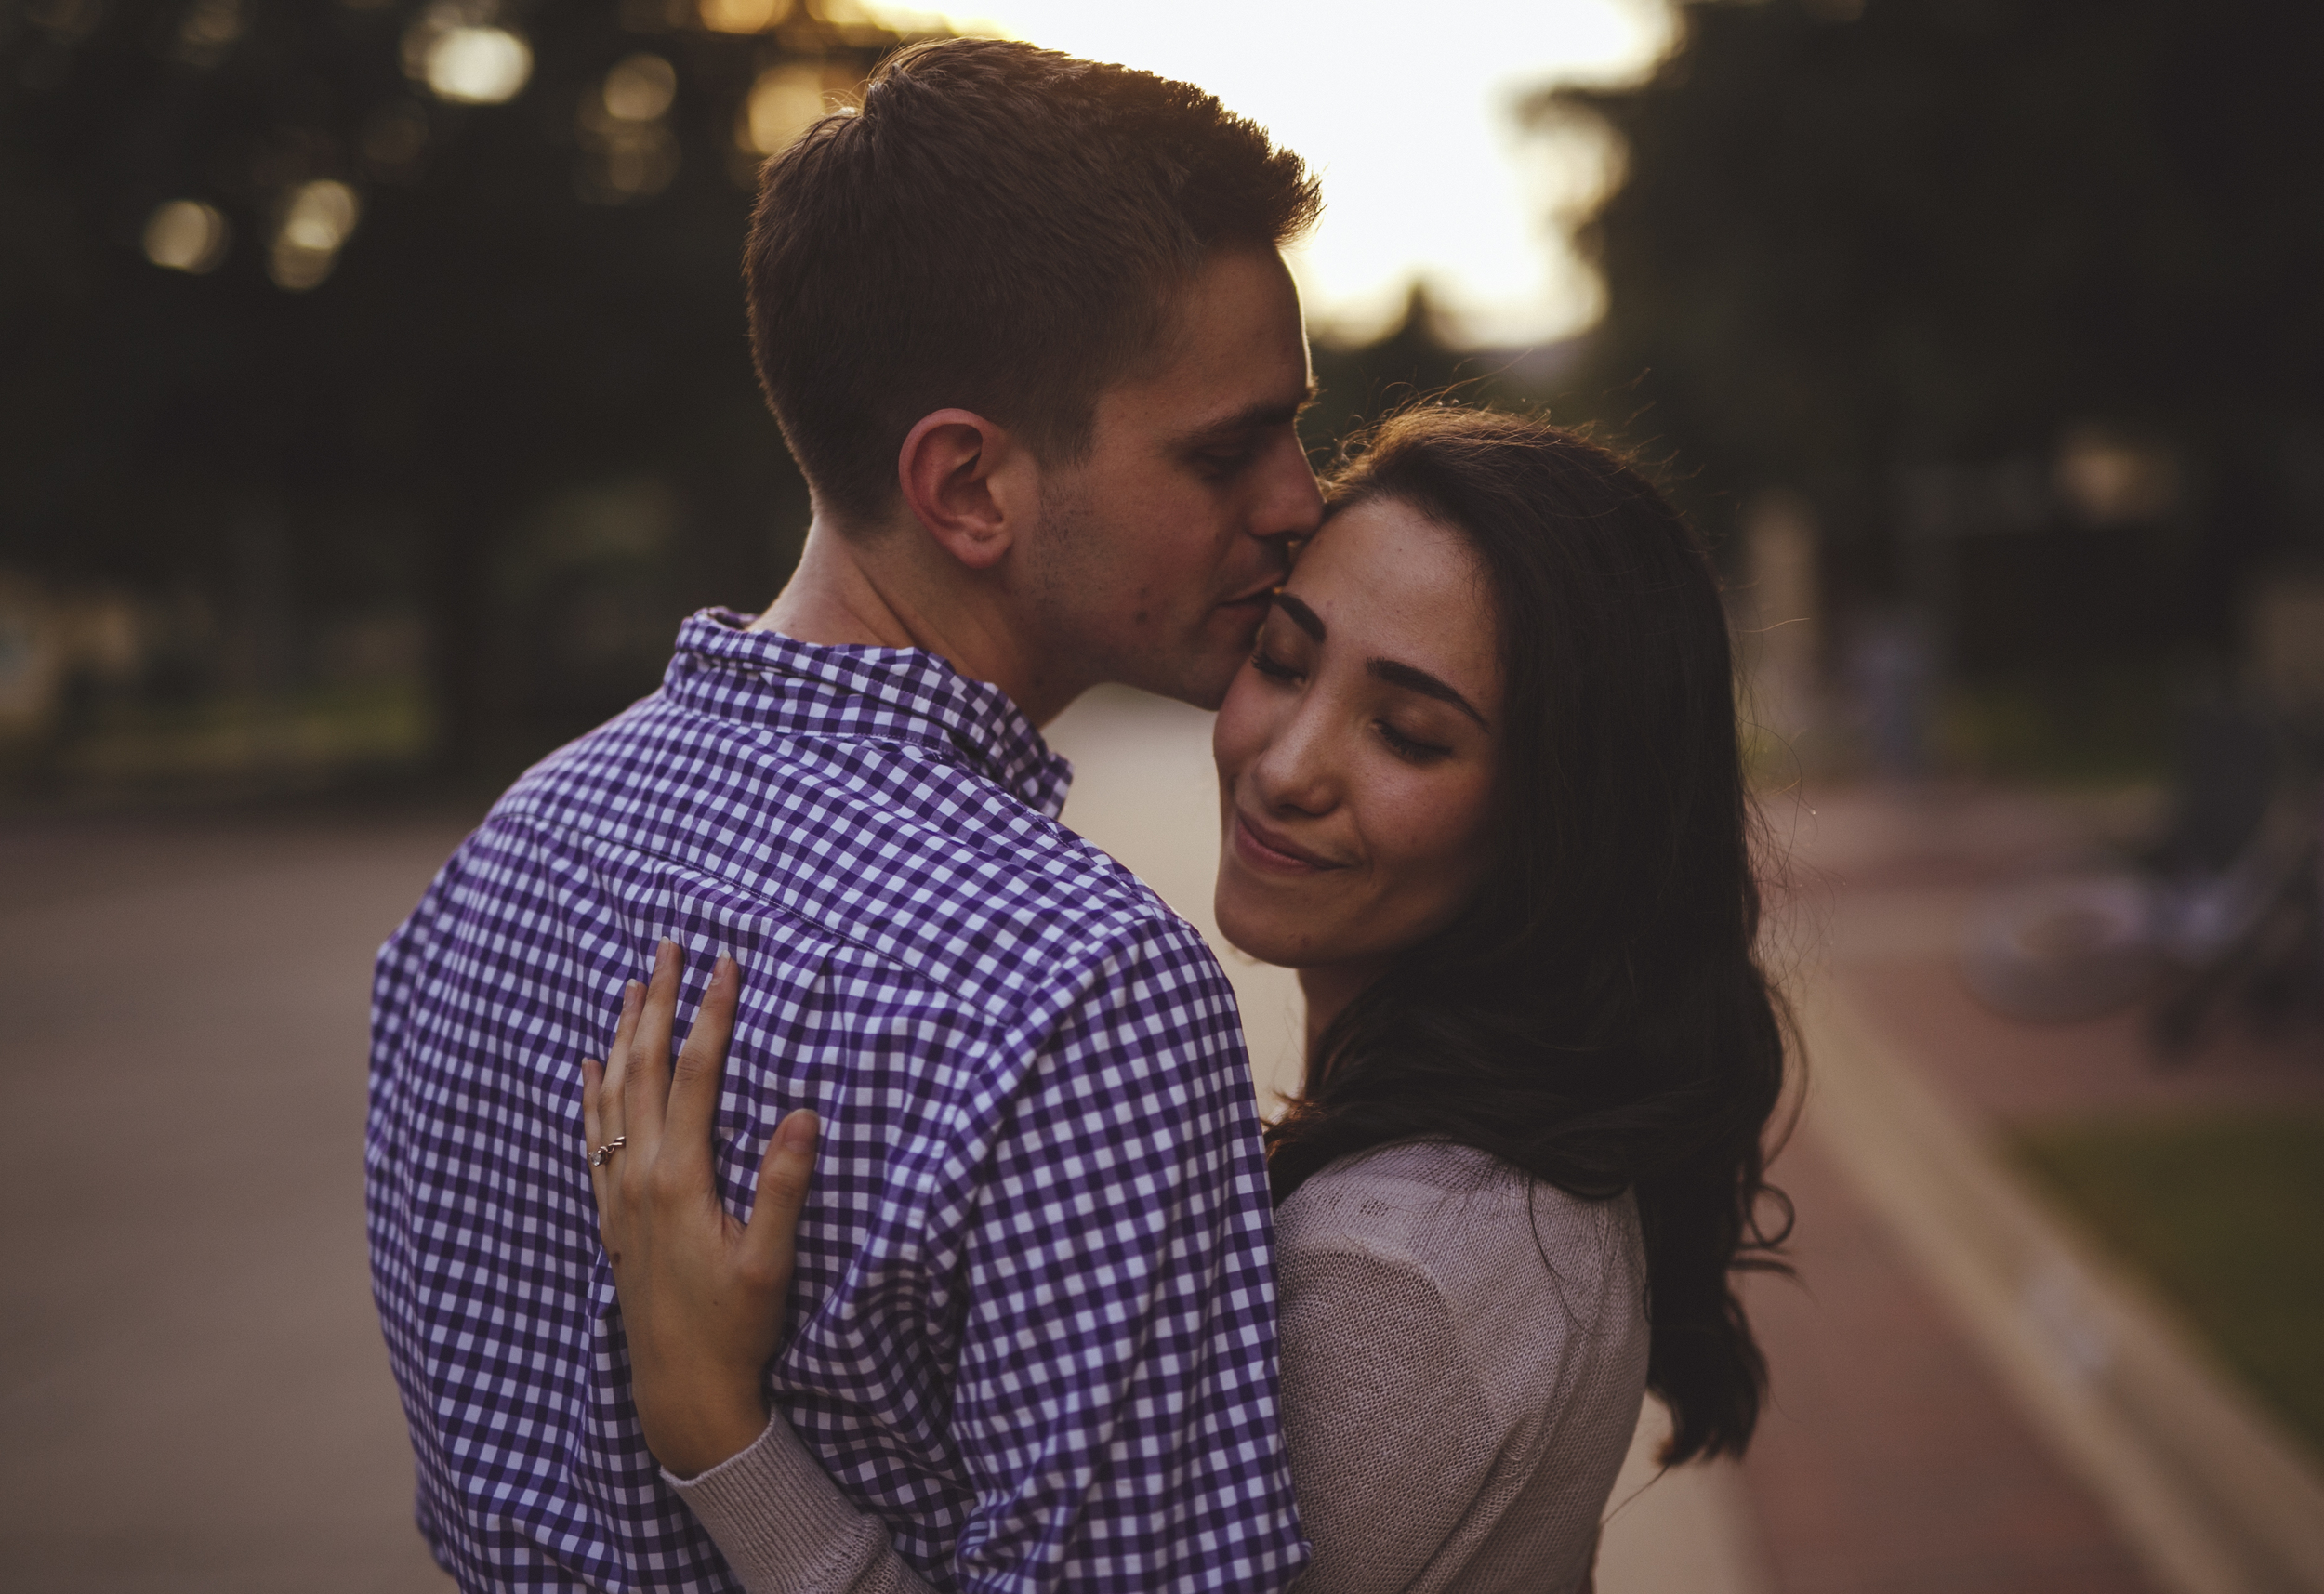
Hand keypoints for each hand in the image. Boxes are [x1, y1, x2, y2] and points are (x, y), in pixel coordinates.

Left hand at [583, 939, 820, 1477]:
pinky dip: (591, 1093)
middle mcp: (640, 1177)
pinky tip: (591, 1065)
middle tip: (667, 947)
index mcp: (680, 1178)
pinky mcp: (612, 1217)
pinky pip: (593, 1136)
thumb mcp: (771, 1260)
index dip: (712, 1015)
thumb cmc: (735, 1327)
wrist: (683, 1391)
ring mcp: (619, 1195)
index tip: (726, 963)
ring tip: (633, 985)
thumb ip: (784, 1186)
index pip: (696, 1075)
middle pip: (644, 1069)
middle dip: (657, 1003)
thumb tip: (802, 1113)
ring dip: (624, 1034)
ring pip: (613, 1094)